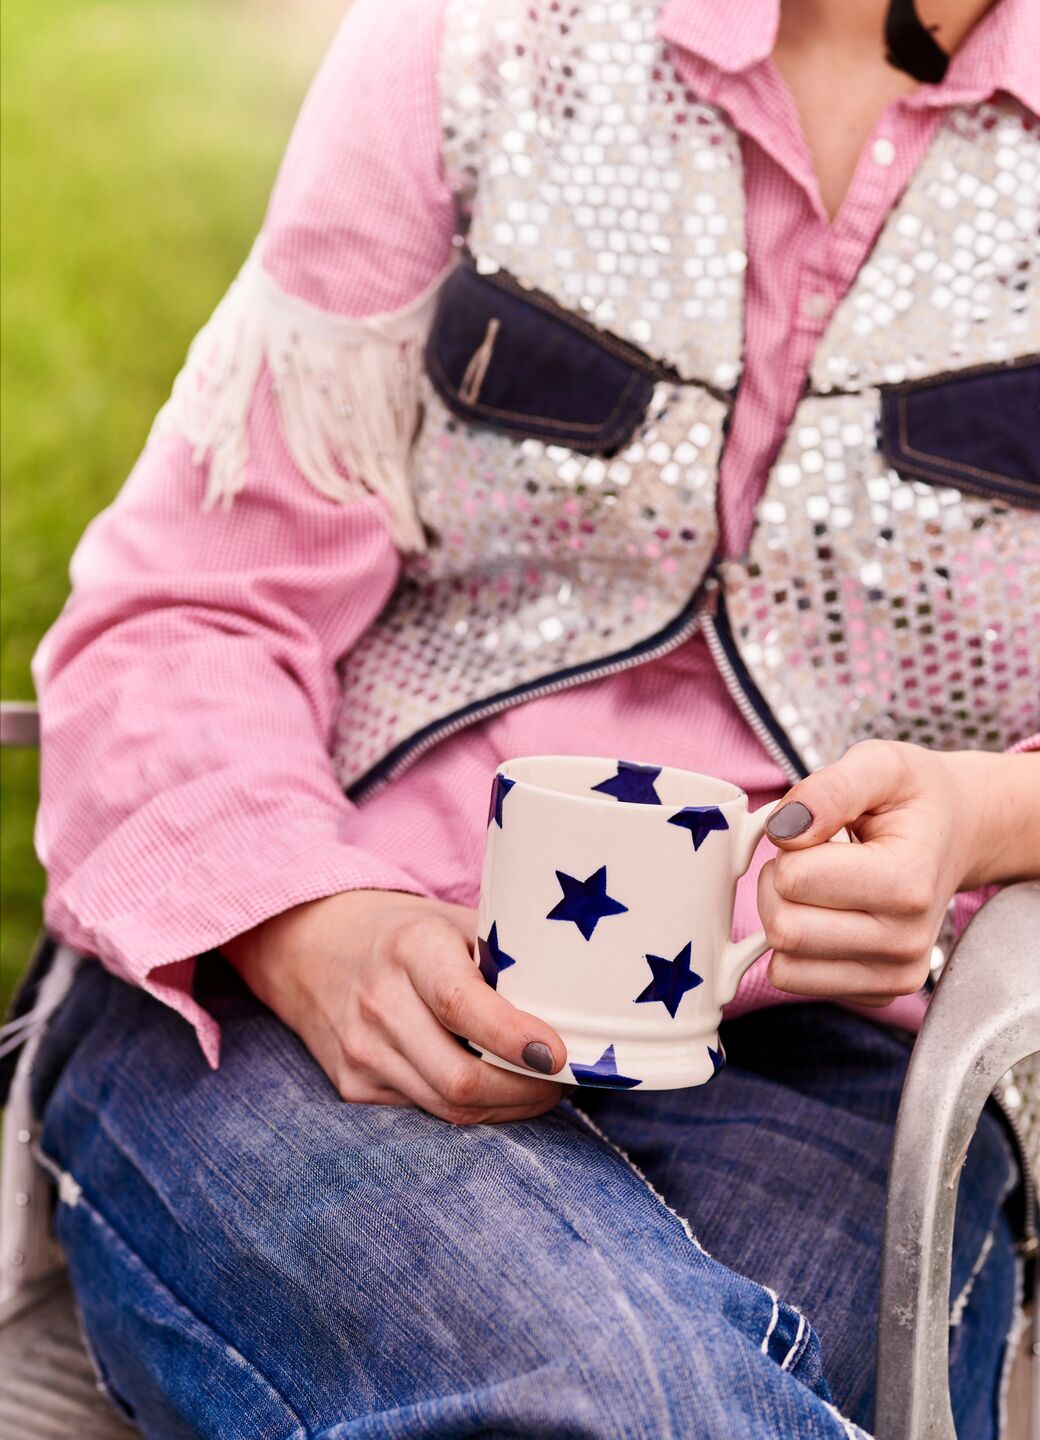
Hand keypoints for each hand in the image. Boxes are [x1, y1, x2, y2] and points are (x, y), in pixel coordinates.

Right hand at [223, 890, 566, 1123]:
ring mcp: (360, 1050)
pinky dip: (470, 1109)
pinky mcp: (352, 1085)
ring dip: (506, 1107)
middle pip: (460, 1079)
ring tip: (541, 1086)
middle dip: (526, 1091)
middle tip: (565, 1080)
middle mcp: (379, 1002)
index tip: (560, 1055)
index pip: (463, 1005)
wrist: (309, 944)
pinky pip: (426, 1112)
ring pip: (448, 1108)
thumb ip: (506, 954)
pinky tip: (495, 1089)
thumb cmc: (405, 931)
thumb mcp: (453, 920)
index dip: (515, 1038)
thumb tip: (582, 995)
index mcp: (411, 948)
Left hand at [757, 739, 991, 1006]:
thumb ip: (829, 789)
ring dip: (785, 919)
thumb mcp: (879, 765)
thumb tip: (782, 830)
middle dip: (778, 886)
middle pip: (784, 930)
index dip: (788, 846)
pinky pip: (797, 982)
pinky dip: (798, 949)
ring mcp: (896, 975)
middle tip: (811, 859)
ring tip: (821, 887)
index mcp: (908, 880)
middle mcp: (907, 941)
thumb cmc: (913, 800)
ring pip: (785, 965)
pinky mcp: (879, 994)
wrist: (957, 834)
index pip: (794, 880)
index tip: (816, 831)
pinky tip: (830, 916)